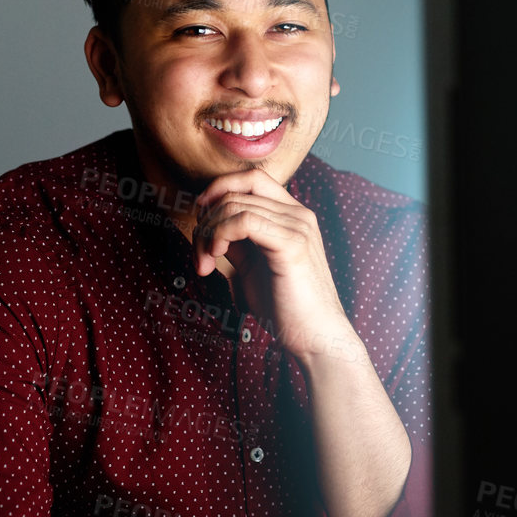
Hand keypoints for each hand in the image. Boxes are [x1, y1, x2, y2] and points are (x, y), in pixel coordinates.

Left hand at [192, 169, 355, 364]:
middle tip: (200, 255)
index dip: (218, 189)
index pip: (251, 178)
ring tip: (205, 264)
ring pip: (233, 205)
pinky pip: (243, 221)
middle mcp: (298, 214)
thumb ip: (237, 243)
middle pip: (235, 192)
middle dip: (205, 220)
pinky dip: (220, 235)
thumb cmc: (286, 308)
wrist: (316, 338)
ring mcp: (297, 226)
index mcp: (292, 215)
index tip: (200, 218)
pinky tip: (216, 258)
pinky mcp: (292, 244)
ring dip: (207, 234)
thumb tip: (210, 226)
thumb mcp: (253, 267)